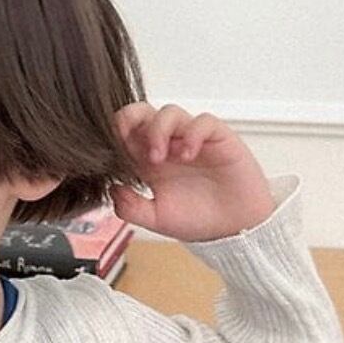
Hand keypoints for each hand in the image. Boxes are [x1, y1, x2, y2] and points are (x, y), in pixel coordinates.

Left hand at [108, 103, 275, 242]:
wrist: (234, 230)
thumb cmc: (198, 220)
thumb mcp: (156, 219)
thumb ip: (131, 208)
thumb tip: (111, 189)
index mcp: (148, 161)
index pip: (126, 133)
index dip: (114, 134)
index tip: (109, 150)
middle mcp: (168, 146)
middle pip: (143, 113)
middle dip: (130, 118)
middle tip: (127, 139)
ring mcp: (192, 140)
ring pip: (170, 112)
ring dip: (158, 130)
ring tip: (158, 158)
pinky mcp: (218, 138)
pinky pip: (203, 122)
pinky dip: (192, 133)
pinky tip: (187, 155)